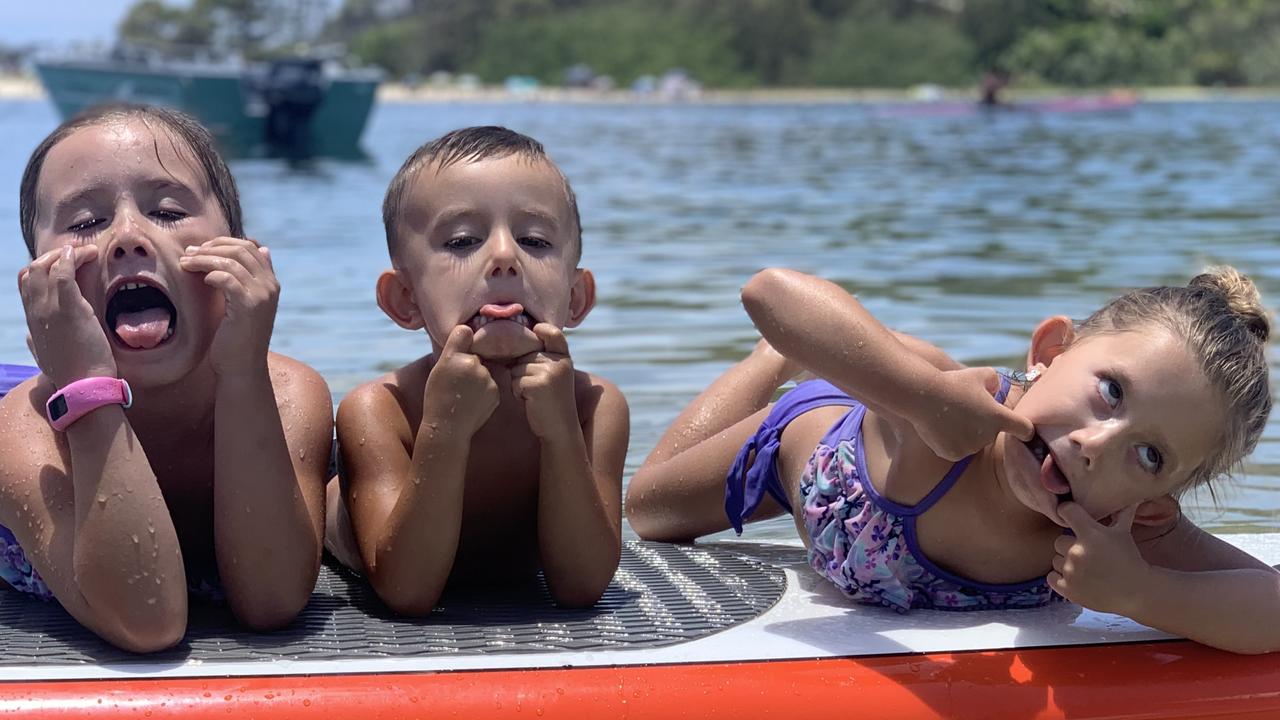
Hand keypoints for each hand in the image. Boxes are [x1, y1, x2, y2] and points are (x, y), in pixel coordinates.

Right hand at [19, 244, 115, 386]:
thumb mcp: (45, 355)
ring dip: (67, 253)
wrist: (84, 385)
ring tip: (87, 252)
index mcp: (32, 320)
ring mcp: (50, 309)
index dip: (42, 268)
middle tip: (77, 255)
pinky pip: (64, 274)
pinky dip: (73, 258)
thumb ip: (35, 342)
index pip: (25, 283)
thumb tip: (29, 337)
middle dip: (53, 256)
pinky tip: (87, 254)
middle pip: (31, 270)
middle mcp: (36, 312)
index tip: (64, 265)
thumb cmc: (71, 372)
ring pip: (45, 268)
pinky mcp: (69, 309)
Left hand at [179, 237, 277, 376]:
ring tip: (185, 263)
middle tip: (188, 253)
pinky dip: (210, 274)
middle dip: (211, 247)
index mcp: (270, 282)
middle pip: (241, 249)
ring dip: (204, 259)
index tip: (200, 248)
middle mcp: (270, 286)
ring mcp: (262, 295)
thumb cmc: (237, 337)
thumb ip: (248, 279)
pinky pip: (226, 278)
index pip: (250, 247)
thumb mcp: (244, 303)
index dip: (223, 242)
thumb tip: (261, 248)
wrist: (242, 367)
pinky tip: (200, 279)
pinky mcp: (249, 306)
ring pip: (231, 261)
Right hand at [424, 325, 499, 435]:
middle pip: (477, 357)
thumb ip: (456, 345)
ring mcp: (488, 380)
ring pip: (485, 371)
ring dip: (478, 379)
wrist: (447, 427)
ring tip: (463, 395)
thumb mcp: (440, 367)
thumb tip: (469, 328)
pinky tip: (472, 402)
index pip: (465, 336)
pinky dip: (484, 392)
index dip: (462, 345)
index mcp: (458, 357)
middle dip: (469, 366)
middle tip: (456, 384)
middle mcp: (475, 365)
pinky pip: (491, 385)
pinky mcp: (496, 393)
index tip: (457, 357)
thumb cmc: (438, 396)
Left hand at [509, 324, 577, 439]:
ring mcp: (550, 372)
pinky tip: (532, 401)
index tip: (537, 329)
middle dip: (524, 371)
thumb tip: (512, 342)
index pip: (554, 334)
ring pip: (517, 369)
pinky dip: (518, 393)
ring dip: (520, 384)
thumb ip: (542, 359)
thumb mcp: (553, 375)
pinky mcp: (539, 384)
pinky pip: (515, 382)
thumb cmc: (551, 402)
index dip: (543, 330)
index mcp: (564, 357)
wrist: (560, 428)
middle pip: (525, 355)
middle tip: (538, 389)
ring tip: (535, 396)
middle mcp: (559, 361)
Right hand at [914, 367, 1033, 460]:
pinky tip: (941, 427)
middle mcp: (988, 436)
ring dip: (967, 433)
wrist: (924, 395)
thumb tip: (995, 391)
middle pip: (991, 433)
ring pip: (973, 442)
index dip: (1026, 430)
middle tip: (966, 408)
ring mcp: (969, 447)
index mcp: (999, 417)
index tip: (1024, 430)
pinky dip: (951, 441)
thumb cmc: (954, 382)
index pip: (1025, 429)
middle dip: (984, 424)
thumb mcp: (981, 373)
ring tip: (950, 416)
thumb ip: (995, 381)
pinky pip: (957, 449)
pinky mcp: (953, 454)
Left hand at [1048, 502, 1148, 614]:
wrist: (1136, 591)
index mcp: (1090, 534)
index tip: (1071, 516)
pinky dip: (1061, 579)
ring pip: (1056, 560)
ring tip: (1085, 568)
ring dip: (1067, 563)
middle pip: (1058, 541)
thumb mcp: (1124, 533)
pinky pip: (1052, 577)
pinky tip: (1077, 579)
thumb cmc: (1129, 558)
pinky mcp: (1067, 589)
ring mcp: (1070, 571)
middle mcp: (1076, 551)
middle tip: (1086, 553)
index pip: (1066, 511)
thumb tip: (1132, 496)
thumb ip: (1122, 513)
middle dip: (1070, 546)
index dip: (1067, 512)